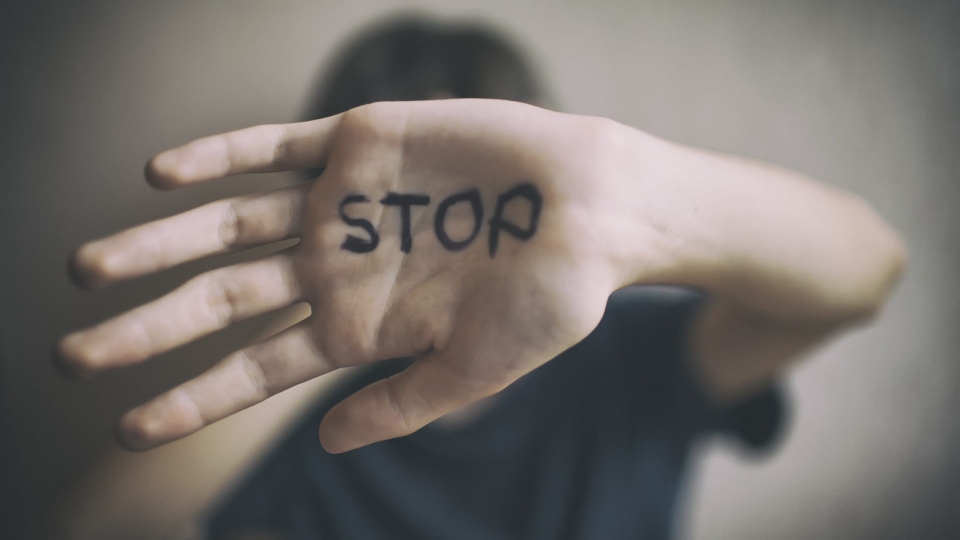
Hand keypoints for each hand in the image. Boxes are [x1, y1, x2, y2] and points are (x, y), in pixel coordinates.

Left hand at [56, 100, 630, 452]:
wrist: (595, 210)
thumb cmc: (548, 299)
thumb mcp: (475, 371)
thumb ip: (398, 406)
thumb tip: (322, 449)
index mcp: (358, 326)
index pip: (255, 368)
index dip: (192, 398)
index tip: (128, 426)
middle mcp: (336, 264)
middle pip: (222, 298)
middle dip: (148, 326)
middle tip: (72, 355)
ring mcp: (341, 204)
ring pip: (229, 222)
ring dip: (159, 242)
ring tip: (86, 268)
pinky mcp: (359, 143)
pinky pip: (273, 145)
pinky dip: (218, 156)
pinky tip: (163, 175)